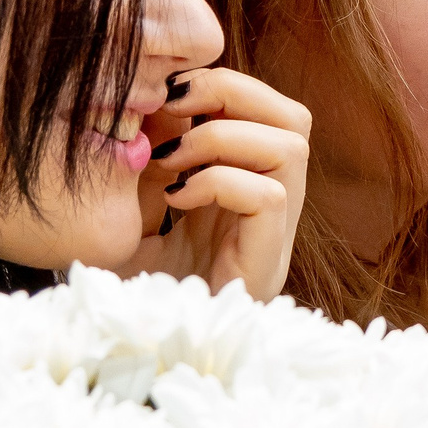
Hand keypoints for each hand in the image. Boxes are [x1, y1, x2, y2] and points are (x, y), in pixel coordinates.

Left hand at [119, 67, 309, 298]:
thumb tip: (138, 94)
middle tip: (173, 107)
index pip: (267, 108)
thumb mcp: (132, 204)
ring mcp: (274, 234)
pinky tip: (178, 201)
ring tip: (172, 164)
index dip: (223, 84)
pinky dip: (219, 182)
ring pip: (291, 147)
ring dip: (223, 139)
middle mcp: (270, 202)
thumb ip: (144, 155)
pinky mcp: (268, 261)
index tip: (162, 93)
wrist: (136, 344)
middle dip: (234, 93)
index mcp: (244, 181)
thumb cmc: (132, 279)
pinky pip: (269, 196)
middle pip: (295, 117)